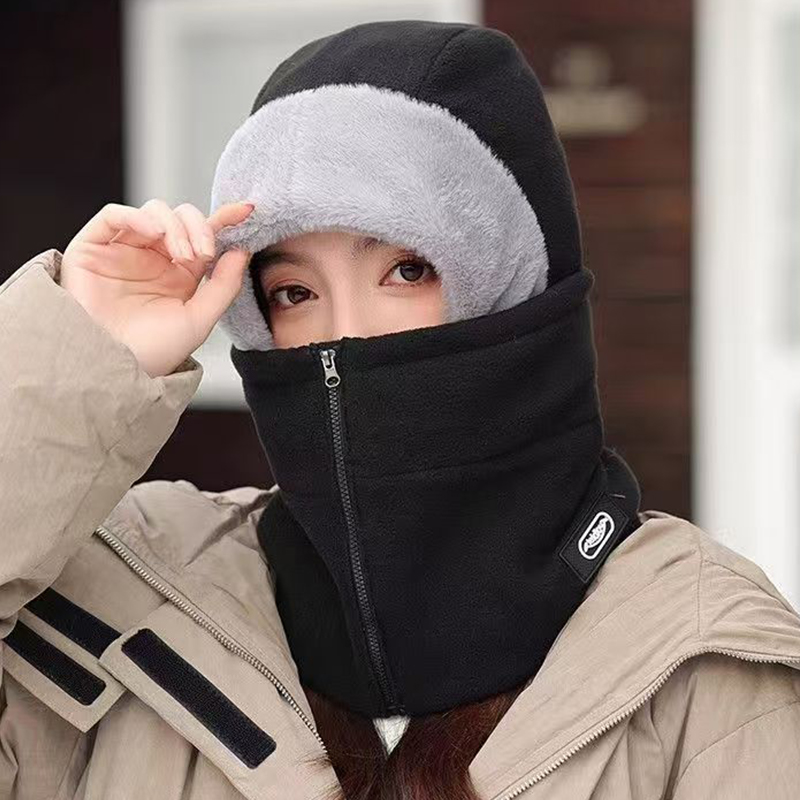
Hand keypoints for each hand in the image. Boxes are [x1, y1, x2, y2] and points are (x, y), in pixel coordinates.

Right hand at [60, 198, 253, 376]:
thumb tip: (243, 250)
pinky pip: (114, 216)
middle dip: (199, 228)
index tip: (246, 211)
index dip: (224, 219)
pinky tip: (153, 233)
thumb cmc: (153, 352)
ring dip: (174, 226)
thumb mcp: (199, 319)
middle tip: (204, 253)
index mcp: (180, 273)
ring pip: (153, 211)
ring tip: (182, 254)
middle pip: (181, 217)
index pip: (203, 235)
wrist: (112, 369)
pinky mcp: (93, 247)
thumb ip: (224, 285)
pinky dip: (136, 216)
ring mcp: (124, 251)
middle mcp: (153, 258)